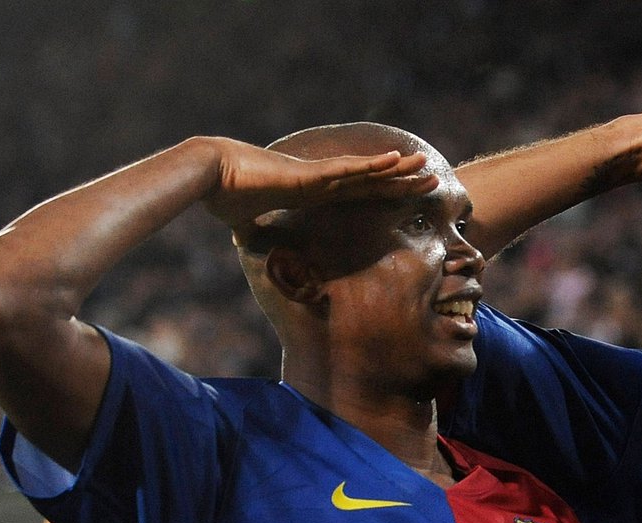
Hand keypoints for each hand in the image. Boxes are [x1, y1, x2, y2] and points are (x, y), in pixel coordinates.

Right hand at [199, 138, 438, 242]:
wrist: (208, 176)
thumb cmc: (223, 196)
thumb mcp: (246, 223)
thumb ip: (253, 232)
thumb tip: (242, 243)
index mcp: (312, 193)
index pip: (358, 193)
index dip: (385, 192)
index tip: (408, 193)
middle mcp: (321, 181)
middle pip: (372, 182)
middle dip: (404, 181)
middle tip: (433, 178)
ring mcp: (318, 176)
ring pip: (367, 172)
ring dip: (398, 170)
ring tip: (425, 165)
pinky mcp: (310, 175)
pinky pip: (348, 170)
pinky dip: (373, 166)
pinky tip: (395, 160)